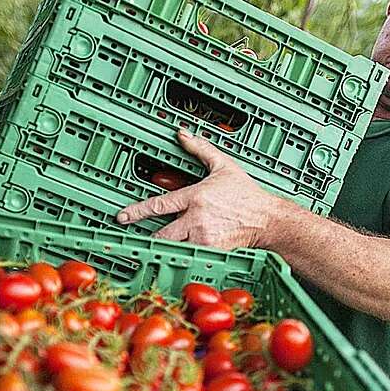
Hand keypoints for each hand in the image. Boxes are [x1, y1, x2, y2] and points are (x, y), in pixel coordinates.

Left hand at [117, 130, 289, 248]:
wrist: (267, 220)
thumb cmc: (246, 194)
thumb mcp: (223, 166)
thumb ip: (200, 149)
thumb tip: (182, 134)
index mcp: (196, 197)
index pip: (159, 204)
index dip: (137, 211)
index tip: (123, 216)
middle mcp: (196, 220)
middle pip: (162, 234)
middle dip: (150, 238)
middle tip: (139, 238)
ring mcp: (204, 238)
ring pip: (174, 248)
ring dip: (166, 247)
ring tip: (161, 247)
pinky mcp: (212, 252)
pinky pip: (190, 256)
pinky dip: (184, 254)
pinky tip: (184, 252)